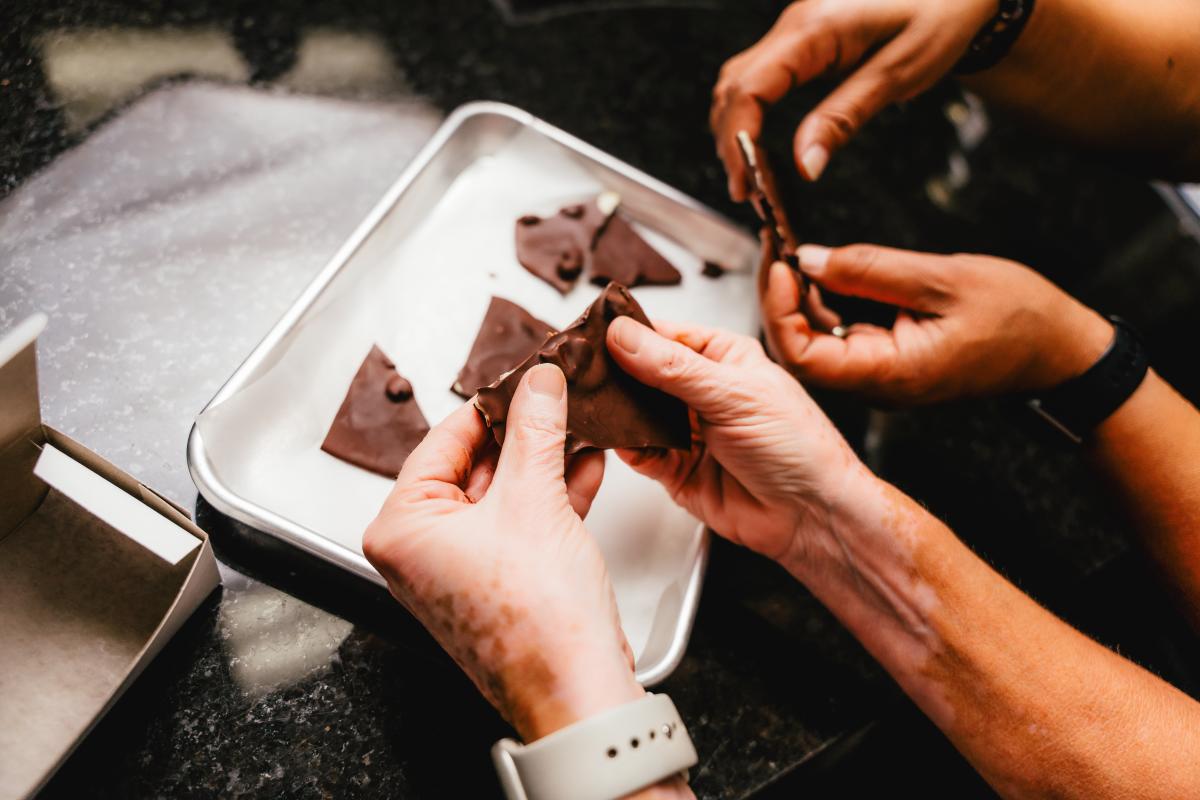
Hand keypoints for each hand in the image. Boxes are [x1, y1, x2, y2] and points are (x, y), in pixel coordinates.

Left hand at [362, 364, 641, 741]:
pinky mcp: (502, 581)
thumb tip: (538, 383)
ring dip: (544, 459)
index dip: (491, 404)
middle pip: (474, 466)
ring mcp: (463, 568)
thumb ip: (535, 431)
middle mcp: (423, 549)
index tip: (522, 375)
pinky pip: (522, 521)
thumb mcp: (533, 500)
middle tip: (555, 392)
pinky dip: (553, 493)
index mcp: (402, 528)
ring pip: (504, 493)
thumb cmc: (536, 620)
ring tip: (578, 419)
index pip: (442, 442)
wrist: (577, 691)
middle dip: (523, 431)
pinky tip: (586, 462)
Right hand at [605, 316, 869, 570]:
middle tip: (582, 369)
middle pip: (641, 373)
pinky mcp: (675, 468)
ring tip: (592, 402)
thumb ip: (674, 367)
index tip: (593, 332)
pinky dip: (624, 445)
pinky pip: (638, 451)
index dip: (628, 332)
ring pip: (635, 412)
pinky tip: (616, 439)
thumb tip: (625, 336)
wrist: (810, 516)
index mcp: (722, 357)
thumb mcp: (734, 394)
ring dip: (616, 410)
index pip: (663, 334)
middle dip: (614, 373)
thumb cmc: (799, 447)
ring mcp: (686, 430)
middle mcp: (701, 391)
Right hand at [711, 0, 994, 194]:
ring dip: (735, 130)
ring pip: (739, 82)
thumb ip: (844, 118)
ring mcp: (795, 31)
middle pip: (733, 86)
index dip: (738, 139)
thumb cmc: (941, 16)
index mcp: (814, 28)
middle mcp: (794, 25)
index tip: (744, 183)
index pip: (750, 86)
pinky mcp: (803, 42)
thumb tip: (804, 167)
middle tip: (744, 192)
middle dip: (730, 142)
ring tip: (749, 177)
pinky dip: (751, 116)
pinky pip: (760, 79)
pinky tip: (759, 146)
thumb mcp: (898, 74)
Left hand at [763, 243, 1114, 404]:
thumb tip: (807, 258)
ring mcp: (879, 375)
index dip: (778, 309)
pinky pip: (839, 336)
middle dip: (779, 298)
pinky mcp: (886, 360)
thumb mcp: (944, 279)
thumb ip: (870, 269)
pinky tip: (820, 269)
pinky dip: (822, 303)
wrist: (1061, 352)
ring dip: (798, 298)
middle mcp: (876, 383)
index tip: (780, 262)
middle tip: (777, 245)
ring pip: (814, 342)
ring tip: (792, 249)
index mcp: (889, 373)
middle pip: (798, 350)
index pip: (802, 356)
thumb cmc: (1020, 318)